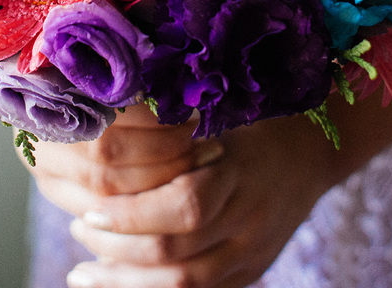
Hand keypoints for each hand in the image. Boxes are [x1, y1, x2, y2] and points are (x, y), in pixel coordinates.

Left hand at [29, 108, 341, 287]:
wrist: (312, 153)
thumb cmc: (251, 124)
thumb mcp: (216, 120)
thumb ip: (170, 141)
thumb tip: (104, 153)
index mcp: (238, 175)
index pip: (182, 207)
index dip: (132, 213)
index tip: (90, 204)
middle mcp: (248, 220)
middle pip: (177, 253)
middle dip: (118, 247)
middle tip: (79, 228)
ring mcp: (251, 252)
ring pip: (185, 285)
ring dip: (127, 281)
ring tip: (85, 270)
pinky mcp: (250, 272)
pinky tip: (119, 281)